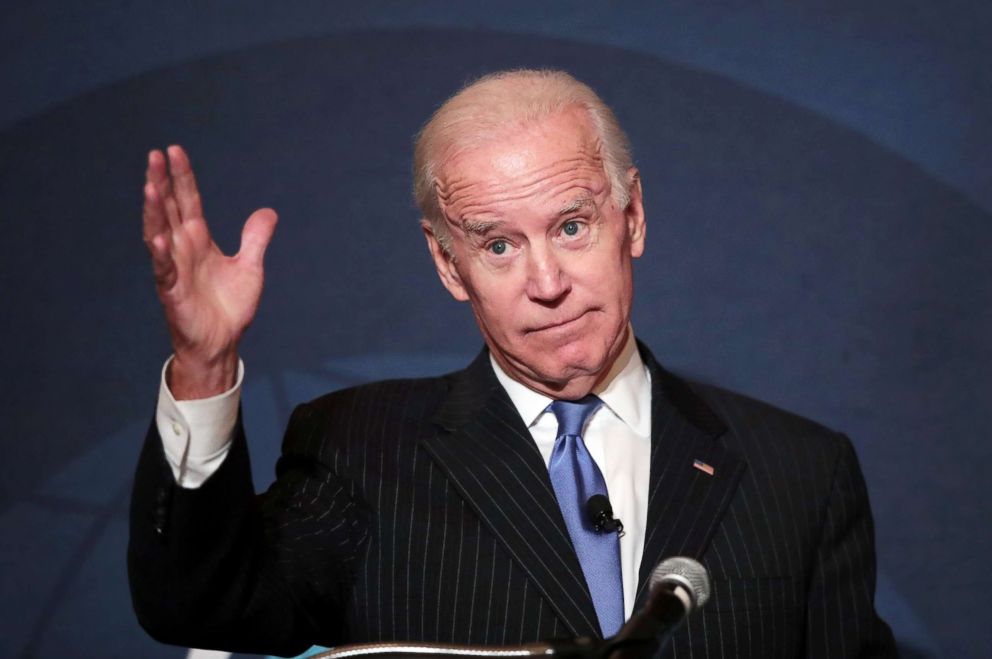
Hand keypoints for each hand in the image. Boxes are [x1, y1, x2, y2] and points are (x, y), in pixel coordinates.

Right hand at [142, 145, 277, 398]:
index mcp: (199, 240)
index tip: (174, 150)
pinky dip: (161, 254)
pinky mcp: (172, 291)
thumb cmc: (229, 307)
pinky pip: (164, 270)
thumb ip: (255, 239)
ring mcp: (174, 268)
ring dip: (153, 211)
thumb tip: (268, 211)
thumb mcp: (251, 267)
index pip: (187, 201)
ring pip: (159, 233)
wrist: (222, 343)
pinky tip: (158, 237)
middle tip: (154, 154)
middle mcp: (182, 249)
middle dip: (161, 183)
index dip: (182, 177)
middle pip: (168, 209)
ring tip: (149, 186)